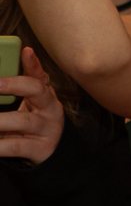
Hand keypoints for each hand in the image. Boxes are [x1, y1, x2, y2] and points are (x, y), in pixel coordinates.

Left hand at [0, 47, 65, 165]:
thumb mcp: (27, 105)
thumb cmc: (28, 124)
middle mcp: (50, 109)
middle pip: (38, 91)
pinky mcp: (41, 149)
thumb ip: (15, 89)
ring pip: (23, 121)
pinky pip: (16, 145)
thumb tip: (16, 60)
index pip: (39, 75)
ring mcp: (48, 129)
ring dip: (0, 121)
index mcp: (45, 95)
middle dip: (14, 85)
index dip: (33, 63)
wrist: (45, 153)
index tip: (25, 51)